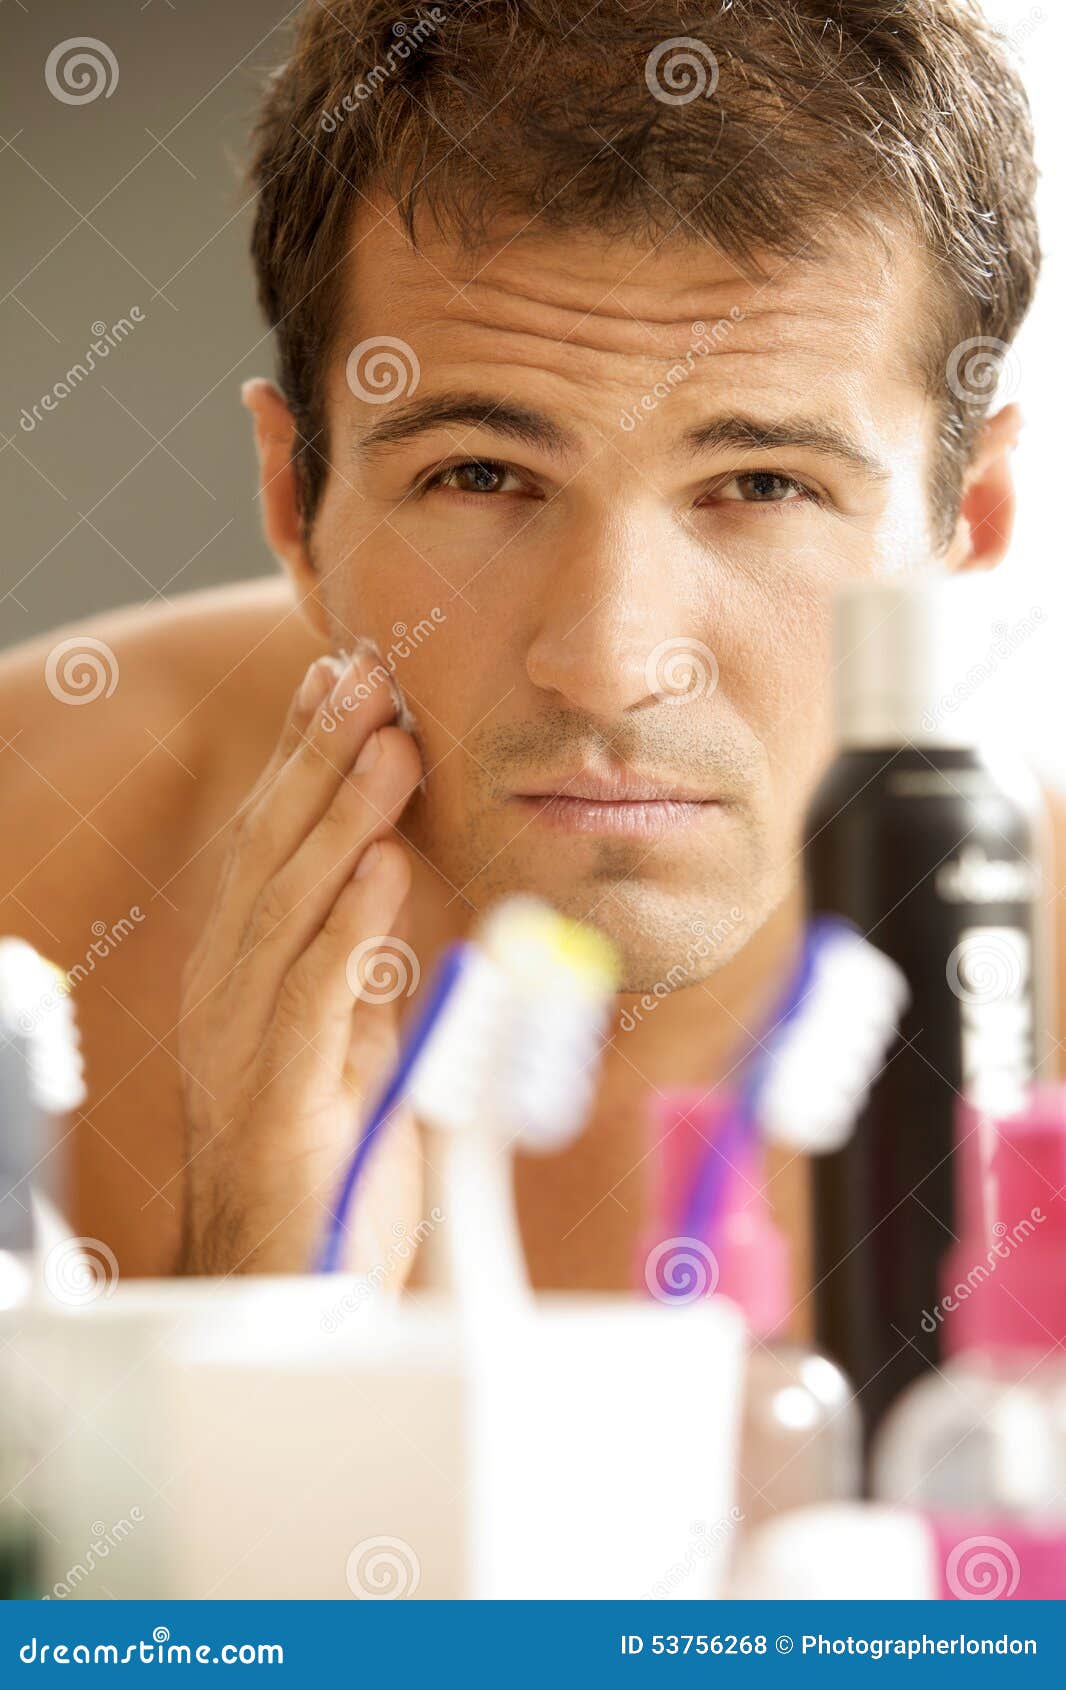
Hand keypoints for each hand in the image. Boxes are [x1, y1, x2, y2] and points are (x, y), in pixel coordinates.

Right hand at [178, 644, 423, 1274]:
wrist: (282, 1276)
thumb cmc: (323, 1152)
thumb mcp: (348, 1032)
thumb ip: (361, 958)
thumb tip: (390, 874)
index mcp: (247, 968)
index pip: (274, 841)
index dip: (305, 757)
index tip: (343, 680)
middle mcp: (232, 989)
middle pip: (275, 852)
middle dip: (320, 759)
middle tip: (365, 678)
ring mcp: (246, 1040)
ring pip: (291, 907)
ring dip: (342, 821)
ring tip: (387, 746)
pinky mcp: (282, 1098)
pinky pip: (316, 997)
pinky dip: (350, 928)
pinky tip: (383, 871)